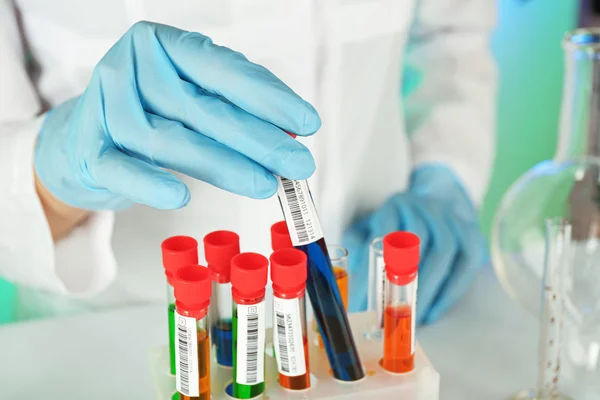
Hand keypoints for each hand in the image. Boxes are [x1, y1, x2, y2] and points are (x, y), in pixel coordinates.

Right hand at [35, 21, 320, 210]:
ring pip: (169, 139)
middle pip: (202, 108)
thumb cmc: (150, 114)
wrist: (83, 137)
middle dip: (257, 139)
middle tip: (296, 162)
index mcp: (164, 47)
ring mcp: (106, 109)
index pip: (223, 69)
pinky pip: (122, 169)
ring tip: (263, 184)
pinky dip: (152, 183)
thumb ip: (234, 110)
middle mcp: (132, 69)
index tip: (306, 122)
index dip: (268, 97)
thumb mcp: (193, 99)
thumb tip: (289, 132)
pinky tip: (182, 195)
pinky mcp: (90, 151)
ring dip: (222, 164)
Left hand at [343, 165, 487, 323]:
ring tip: (415, 316)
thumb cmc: (399, 220)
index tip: (363, 299)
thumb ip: (357, 243)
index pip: (385, 233)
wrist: (440, 196)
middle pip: (418, 242)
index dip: (374, 266)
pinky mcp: (472, 234)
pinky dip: (452, 290)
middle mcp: (425, 207)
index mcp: (396, 204)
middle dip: (404, 282)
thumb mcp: (370, 224)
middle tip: (391, 313)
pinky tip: (435, 310)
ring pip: (445, 251)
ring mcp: (452, 219)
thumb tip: (348, 272)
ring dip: (429, 288)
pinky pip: (468, 262)